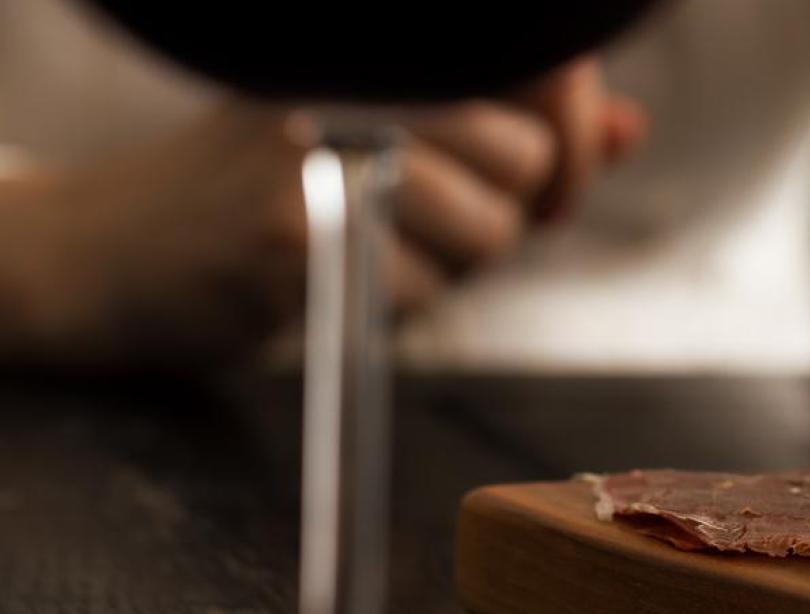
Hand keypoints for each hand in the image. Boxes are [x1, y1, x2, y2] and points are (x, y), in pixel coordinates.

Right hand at [0, 57, 642, 367]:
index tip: (547, 188)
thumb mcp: (388, 128)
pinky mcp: (291, 223)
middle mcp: (351, 69)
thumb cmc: (261, 188)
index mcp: (384, 45)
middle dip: (503, 214)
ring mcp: (317, 139)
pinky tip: (324, 273)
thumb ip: (512, 127)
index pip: (544, 71)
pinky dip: (389, 303)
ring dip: (446, 265)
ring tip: (366, 242)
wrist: (115, 248)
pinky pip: (415, 287)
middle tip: (427, 220)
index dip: (572, 141)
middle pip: (527, 160)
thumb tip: (626, 128)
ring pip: (486, 231)